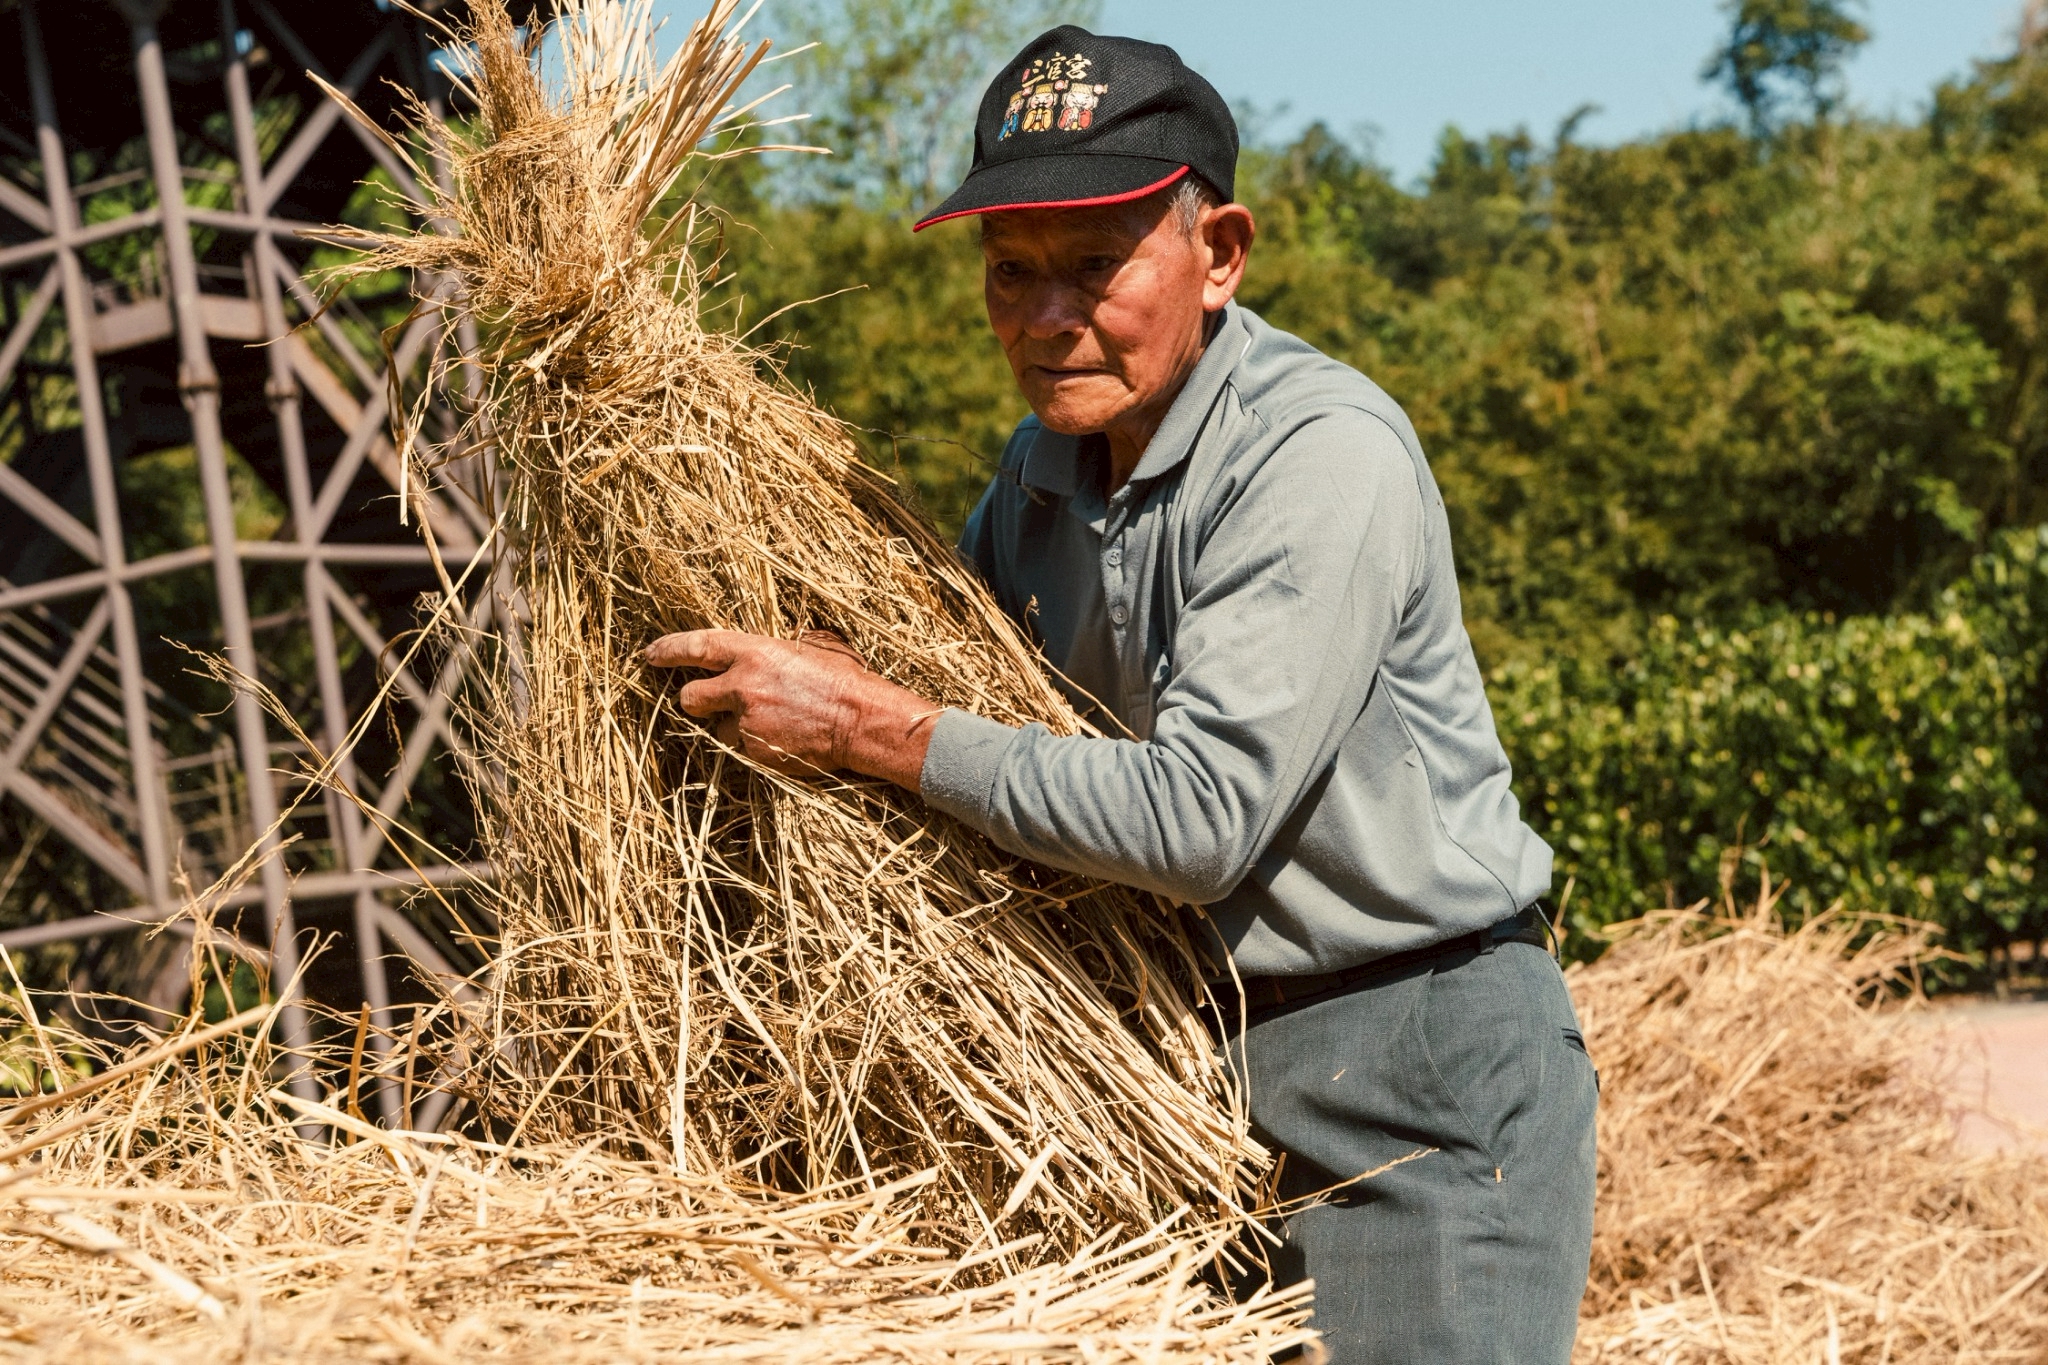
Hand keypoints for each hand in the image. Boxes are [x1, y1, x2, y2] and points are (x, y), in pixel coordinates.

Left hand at [643, 629, 937, 789]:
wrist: (861, 721)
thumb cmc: (842, 681)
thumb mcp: (808, 649)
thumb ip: (771, 653)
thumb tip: (755, 655)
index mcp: (755, 653)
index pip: (696, 647)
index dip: (669, 651)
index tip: (651, 654)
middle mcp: (743, 686)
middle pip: (690, 697)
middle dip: (695, 701)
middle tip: (712, 702)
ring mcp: (747, 723)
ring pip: (719, 729)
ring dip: (735, 727)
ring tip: (772, 723)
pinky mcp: (756, 752)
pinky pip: (743, 749)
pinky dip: (756, 746)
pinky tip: (783, 737)